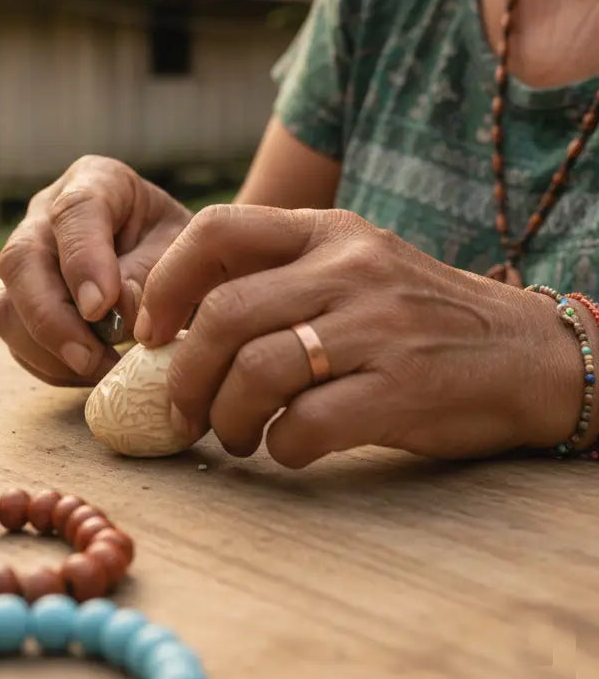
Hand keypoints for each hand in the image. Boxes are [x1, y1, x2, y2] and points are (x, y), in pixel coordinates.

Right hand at [0, 156, 191, 386]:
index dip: (82, 260)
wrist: (169, 260)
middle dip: (51, 318)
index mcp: (96, 181)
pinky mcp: (18, 299)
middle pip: (21, 260)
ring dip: (47, 348)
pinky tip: (88, 370)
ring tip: (98, 369)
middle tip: (91, 358)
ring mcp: (26, 257)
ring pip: (5, 304)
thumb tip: (114, 311)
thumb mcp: (182, 249)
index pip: (74, 211)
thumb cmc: (178, 248)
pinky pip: (14, 336)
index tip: (101, 308)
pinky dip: (48, 363)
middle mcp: (46, 213)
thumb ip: (151, 273)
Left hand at [135, 205, 588, 465]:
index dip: (167, 283)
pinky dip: (279, 447)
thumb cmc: (416, 316)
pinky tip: (287, 448)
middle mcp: (350, 268)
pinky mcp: (402, 390)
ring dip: (226, 418)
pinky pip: (305, 424)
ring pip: (256, 371)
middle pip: (224, 314)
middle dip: (184, 373)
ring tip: (232, 436)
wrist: (526, 353)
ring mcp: (379, 327)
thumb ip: (279, 277)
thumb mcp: (353, 266)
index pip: (217, 230)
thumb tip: (181, 322)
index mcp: (328, 230)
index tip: (151, 332)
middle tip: (180, 408)